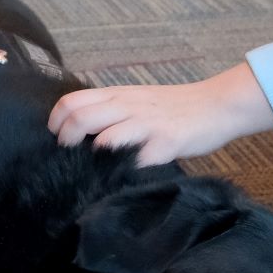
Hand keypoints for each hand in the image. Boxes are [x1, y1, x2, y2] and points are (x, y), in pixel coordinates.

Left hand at [48, 65, 272, 167]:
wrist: (216, 105)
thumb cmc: (174, 107)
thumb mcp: (137, 99)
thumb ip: (111, 109)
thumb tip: (79, 129)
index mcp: (117, 95)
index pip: (71, 102)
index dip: (56, 122)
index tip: (57, 139)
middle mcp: (127, 106)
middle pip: (79, 119)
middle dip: (65, 142)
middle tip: (69, 158)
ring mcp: (146, 124)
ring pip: (103, 138)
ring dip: (91, 157)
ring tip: (93, 169)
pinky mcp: (166, 143)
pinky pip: (136, 159)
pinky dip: (123, 171)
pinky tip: (123, 177)